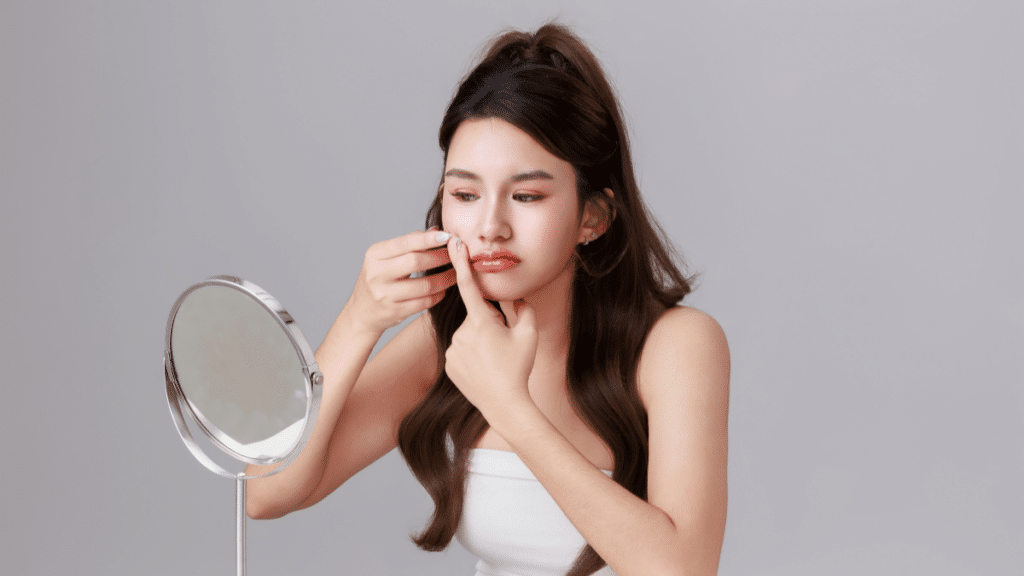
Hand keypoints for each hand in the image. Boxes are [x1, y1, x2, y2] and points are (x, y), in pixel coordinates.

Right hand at [345, 229, 455, 335]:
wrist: (362, 312)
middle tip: (455, 255)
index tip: (447, 236)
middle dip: (440, 257)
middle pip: (416, 262)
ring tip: (455, 273)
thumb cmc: (379, 279)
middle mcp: (377, 274)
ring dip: (445, 278)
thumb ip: (409, 244)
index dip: (428, 239)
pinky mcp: (395, 312)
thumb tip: (436, 230)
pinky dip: (438, 295)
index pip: (405, 243)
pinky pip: (424, 302)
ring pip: (424, 285)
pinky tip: (444, 289)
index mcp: (374, 255)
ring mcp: (385, 295)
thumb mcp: (385, 258)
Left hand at [444, 236, 538, 421]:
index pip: (469, 286)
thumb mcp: (529, 334)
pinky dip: (472, 354)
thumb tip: (516, 297)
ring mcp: (452, 349)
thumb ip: (523, 308)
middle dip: (489, 323)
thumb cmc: (519, 368)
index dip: (461, 263)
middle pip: (477, 317)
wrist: (504, 404)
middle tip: (504, 344)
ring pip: (468, 334)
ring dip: (481, 340)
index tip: (453, 244)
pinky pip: (460, 350)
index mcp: (481, 323)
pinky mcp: (448, 363)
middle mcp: (461, 333)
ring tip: (494, 360)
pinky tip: (484, 368)